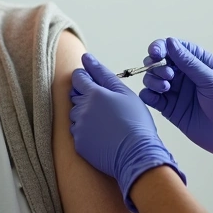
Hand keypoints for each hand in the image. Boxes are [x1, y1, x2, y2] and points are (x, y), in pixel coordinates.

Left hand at [69, 53, 184, 211]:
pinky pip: (77, 132)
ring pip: (75, 115)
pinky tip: (102, 135)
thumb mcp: (125, 93)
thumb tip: (87, 58)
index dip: (86, 78)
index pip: (78, 78)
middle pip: (75, 96)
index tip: (95, 84)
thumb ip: (103, 74)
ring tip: (106, 122)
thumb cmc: (136, 123)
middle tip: (106, 106)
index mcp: (93, 94)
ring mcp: (78, 128)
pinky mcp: (79, 144)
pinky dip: (87, 131)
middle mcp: (81, 109)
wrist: (137, 155)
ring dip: (86, 115)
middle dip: (87, 97)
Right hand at [140, 38, 212, 182]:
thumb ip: (189, 62)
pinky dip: (147, 95)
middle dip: (157, 65)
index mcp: (199, 63)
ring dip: (153, 80)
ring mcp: (177, 92)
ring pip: (153, 78)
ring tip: (166, 88)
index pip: (176, 48)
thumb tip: (169, 42)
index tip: (156, 53)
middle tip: (168, 76)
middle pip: (161, 62)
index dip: (162, 47)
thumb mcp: (211, 79)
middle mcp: (186, 75)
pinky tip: (154, 97)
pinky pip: (151, 97)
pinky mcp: (170, 109)